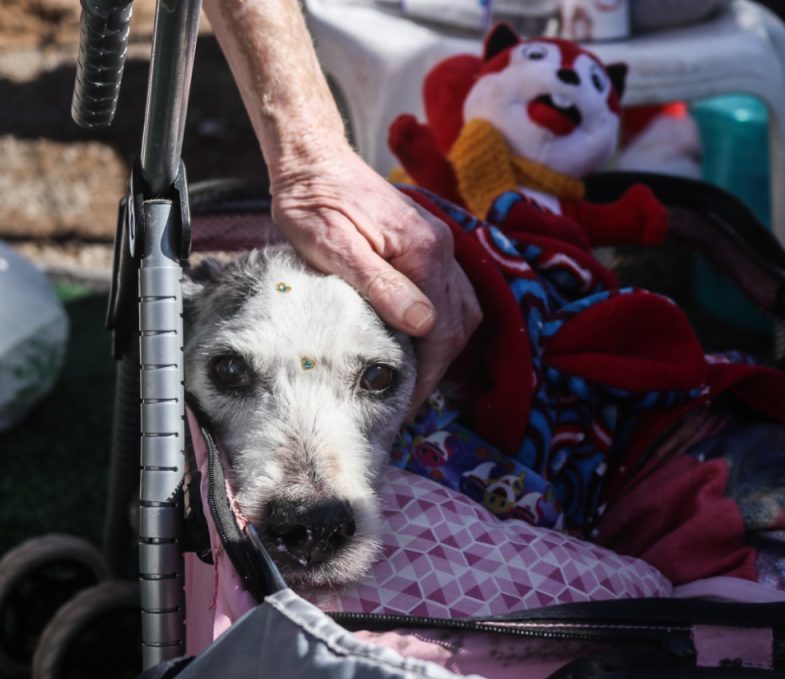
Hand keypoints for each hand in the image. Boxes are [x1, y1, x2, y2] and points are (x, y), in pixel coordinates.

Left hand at [270, 148, 481, 415]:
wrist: (313, 161)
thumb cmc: (312, 204)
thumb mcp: (333, 247)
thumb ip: (380, 285)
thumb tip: (423, 325)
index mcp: (423, 250)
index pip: (442, 328)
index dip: (426, 373)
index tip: (404, 403)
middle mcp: (442, 246)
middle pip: (460, 322)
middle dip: (439, 367)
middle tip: (408, 400)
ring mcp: (439, 242)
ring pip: (464, 308)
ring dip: (447, 347)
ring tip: (417, 377)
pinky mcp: (428, 241)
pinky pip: (453, 290)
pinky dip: (446, 322)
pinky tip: (424, 340)